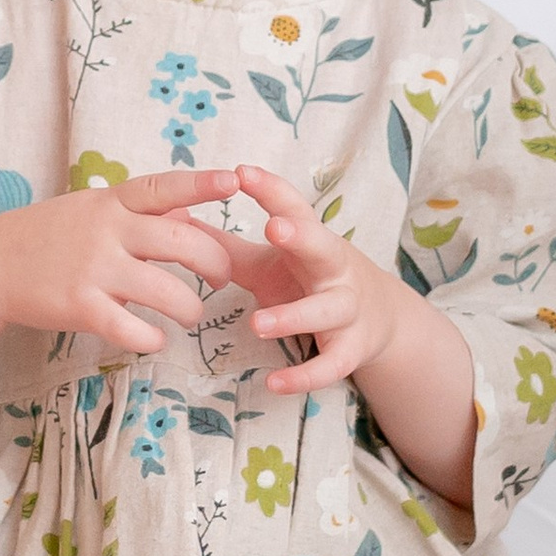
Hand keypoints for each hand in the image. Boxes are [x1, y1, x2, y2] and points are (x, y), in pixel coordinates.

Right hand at [0, 166, 240, 360]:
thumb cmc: (48, 236)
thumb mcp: (91, 210)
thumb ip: (137, 214)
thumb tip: (188, 217)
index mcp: (111, 202)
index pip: (164, 188)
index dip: (201, 184)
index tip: (234, 180)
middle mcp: (107, 231)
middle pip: (183, 244)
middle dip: (215, 264)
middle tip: (221, 279)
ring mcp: (94, 269)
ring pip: (168, 293)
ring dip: (190, 309)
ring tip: (188, 315)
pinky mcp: (81, 307)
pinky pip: (133, 329)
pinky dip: (152, 339)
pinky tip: (154, 339)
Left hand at [217, 161, 476, 504]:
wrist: (380, 318)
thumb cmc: (310, 279)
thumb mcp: (270, 260)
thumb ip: (225, 245)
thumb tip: (174, 219)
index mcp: (312, 241)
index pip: (294, 208)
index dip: (270, 190)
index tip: (242, 172)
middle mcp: (334, 269)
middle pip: (323, 247)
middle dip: (301, 236)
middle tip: (272, 226)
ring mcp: (347, 309)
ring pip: (325, 311)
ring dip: (293, 316)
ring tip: (256, 324)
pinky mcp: (351, 349)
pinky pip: (329, 365)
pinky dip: (304, 376)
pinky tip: (273, 383)